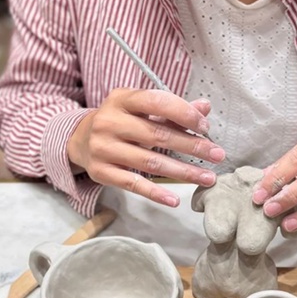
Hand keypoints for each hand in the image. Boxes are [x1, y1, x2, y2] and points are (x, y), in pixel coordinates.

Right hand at [67, 88, 225, 206]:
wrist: (79, 140)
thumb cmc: (119, 121)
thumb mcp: (140, 108)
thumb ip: (172, 109)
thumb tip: (205, 107)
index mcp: (121, 99)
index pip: (157, 102)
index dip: (184, 114)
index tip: (206, 127)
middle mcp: (109, 122)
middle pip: (157, 136)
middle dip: (192, 146)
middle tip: (217, 155)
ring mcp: (103, 148)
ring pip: (150, 163)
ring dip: (183, 171)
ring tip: (207, 177)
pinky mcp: (101, 172)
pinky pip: (133, 184)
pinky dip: (156, 193)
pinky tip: (175, 198)